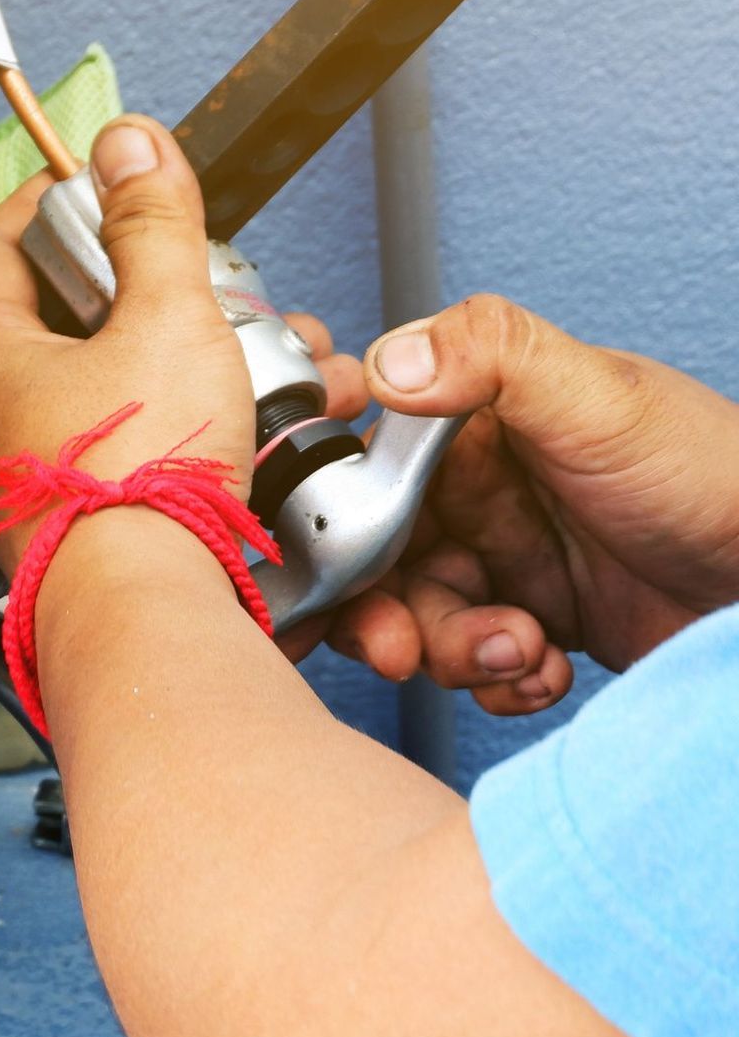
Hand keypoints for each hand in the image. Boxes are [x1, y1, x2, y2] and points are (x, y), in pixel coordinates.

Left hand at [0, 116, 365, 572]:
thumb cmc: (137, 486)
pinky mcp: (90, 518)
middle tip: (200, 277)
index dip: (42, 201)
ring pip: (115, 385)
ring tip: (266, 353)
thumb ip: (153, 226)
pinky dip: (196, 421)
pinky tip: (263, 424)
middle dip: (150, 288)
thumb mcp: (166, 320)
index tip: (96, 184)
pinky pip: (138, 445)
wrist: (150, 613)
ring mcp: (42, 472)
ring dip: (192, 357)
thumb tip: (128, 145)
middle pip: (63, 317)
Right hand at [324, 295, 738, 712]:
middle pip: (373, 558)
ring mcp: (504, 558)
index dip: (335, 521)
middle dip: (382, 613)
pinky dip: (499, 681)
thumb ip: (491, 355)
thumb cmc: (717, 475)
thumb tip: (387, 360)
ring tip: (520, 651)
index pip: (362, 468)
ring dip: (452, 651)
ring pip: (415, 618)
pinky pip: (473, 663)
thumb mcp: (601, 399)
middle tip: (404, 650)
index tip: (343, 566)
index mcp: (473, 423)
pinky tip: (546, 672)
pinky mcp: (533, 620)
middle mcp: (477, 490)